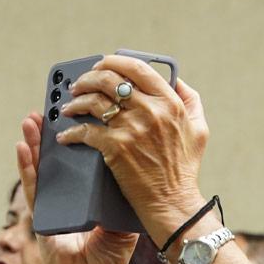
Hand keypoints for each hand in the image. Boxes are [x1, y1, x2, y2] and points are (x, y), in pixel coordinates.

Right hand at [17, 114, 138, 263]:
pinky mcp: (41, 218)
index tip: (84, 108)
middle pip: (61, 157)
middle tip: (56, 103)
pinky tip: (23, 147)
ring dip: (36, 141)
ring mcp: (52, 205)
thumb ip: (126, 194)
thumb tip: (142, 162)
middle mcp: (68, 196)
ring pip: (43, 167)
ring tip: (34, 116)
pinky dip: (27, 167)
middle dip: (57, 131)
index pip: (82, 158)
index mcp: (87, 195)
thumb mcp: (123, 220)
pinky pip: (33, 188)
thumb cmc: (108, 260)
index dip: (82, 134)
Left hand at [55, 55, 210, 243]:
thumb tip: (177, 80)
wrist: (172, 202)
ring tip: (68, 107)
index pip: (137, 68)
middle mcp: (150, 111)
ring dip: (75, 102)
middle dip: (88, 78)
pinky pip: (85, 131)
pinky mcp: (116, 148)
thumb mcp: (199, 129)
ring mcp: (132, 129)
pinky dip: (71, 132)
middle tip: (78, 85)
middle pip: (110, 80)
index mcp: (170, 102)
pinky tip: (65, 135)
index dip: (114, 61)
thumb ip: (190, 100)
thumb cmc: (184, 168)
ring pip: (93, 101)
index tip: (102, 64)